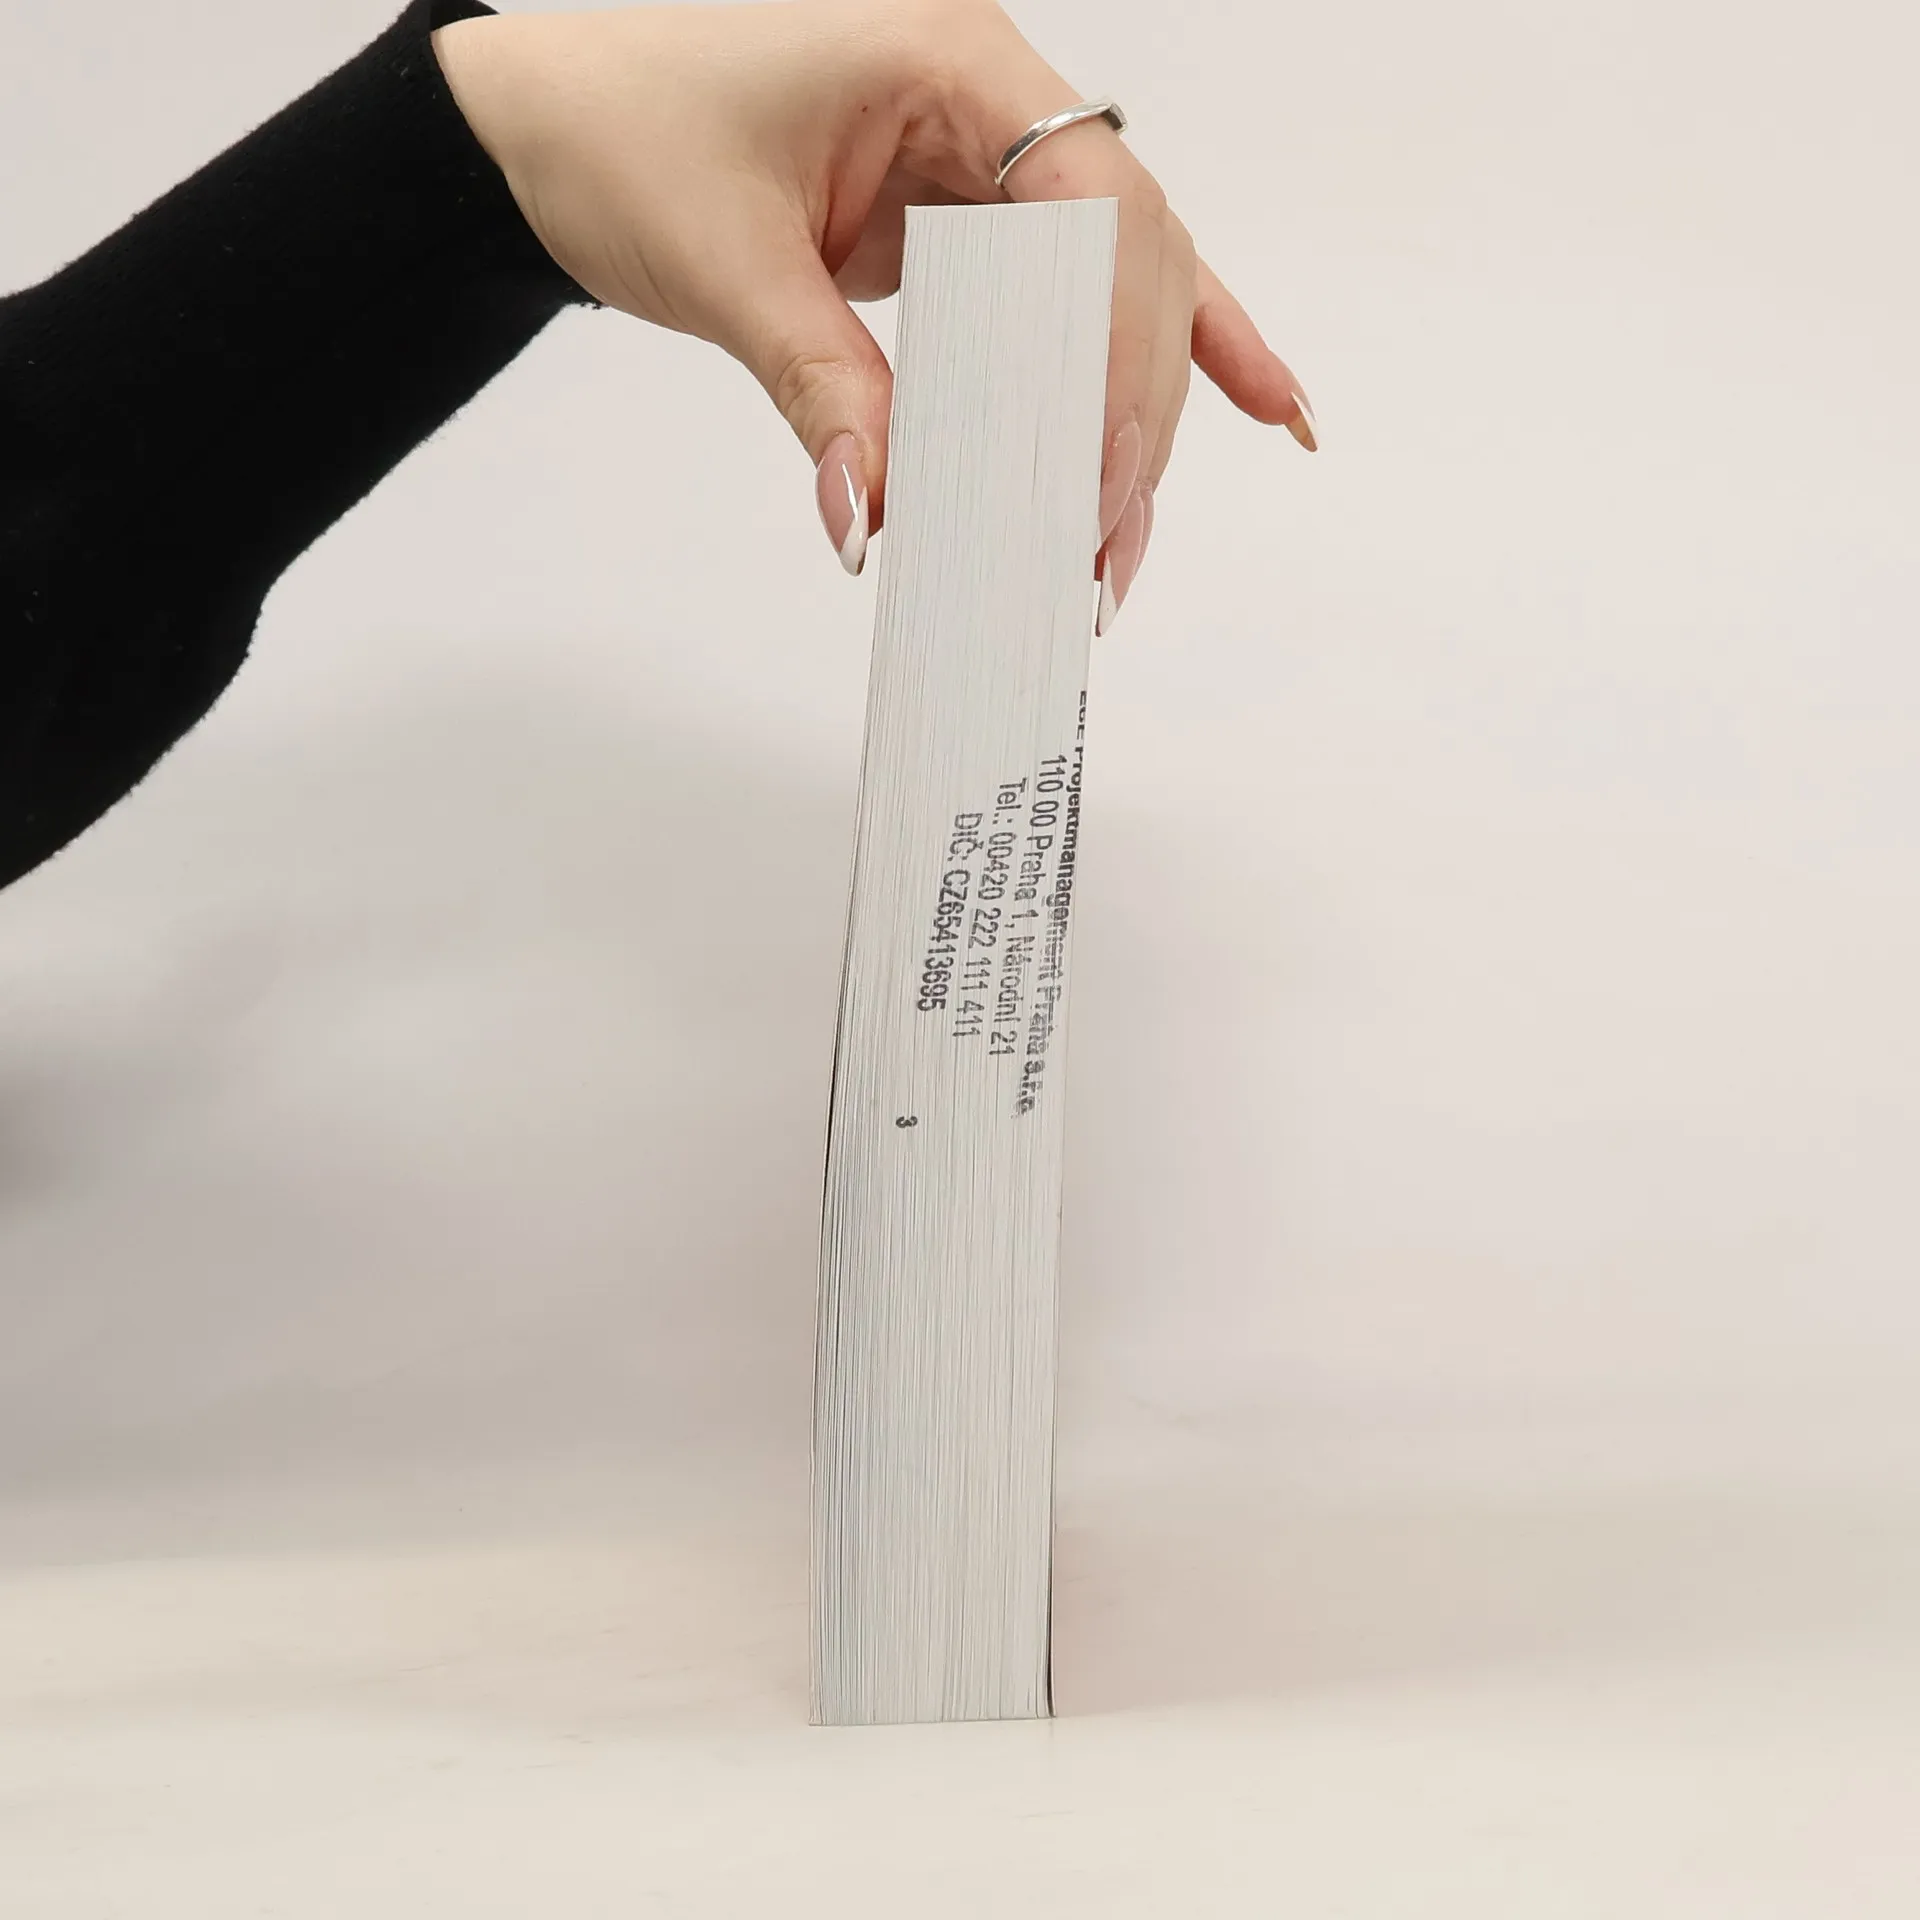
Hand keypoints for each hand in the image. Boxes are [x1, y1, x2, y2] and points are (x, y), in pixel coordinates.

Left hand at [434, 0, 1313, 626]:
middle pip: (1126, 258)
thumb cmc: (620, 134)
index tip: (1090, 476)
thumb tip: (884, 514)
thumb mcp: (724, 264)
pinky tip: (1266, 405)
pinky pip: (1091, 286)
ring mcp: (993, 160)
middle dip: (1127, 407)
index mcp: (947, 65)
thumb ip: (821, 388)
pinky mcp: (974, 221)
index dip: (1110, 348)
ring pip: (1116, 288)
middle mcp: (992, 104)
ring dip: (1136, 414)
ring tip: (1118, 542)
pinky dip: (1177, 349)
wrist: (555, 121)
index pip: (1088, 206)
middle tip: (1096, 540)